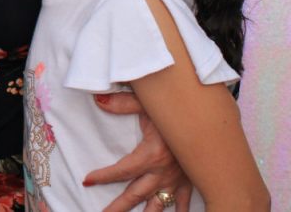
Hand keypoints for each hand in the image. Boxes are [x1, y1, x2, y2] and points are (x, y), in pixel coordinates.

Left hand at [84, 93, 192, 211]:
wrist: (212, 121)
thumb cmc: (180, 111)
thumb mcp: (150, 103)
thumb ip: (123, 102)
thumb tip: (99, 99)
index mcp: (151, 155)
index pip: (121, 171)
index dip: (102, 176)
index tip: (87, 180)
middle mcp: (163, 172)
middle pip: (136, 194)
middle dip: (118, 206)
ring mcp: (178, 180)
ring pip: (157, 204)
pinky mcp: (190, 181)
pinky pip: (183, 202)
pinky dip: (178, 211)